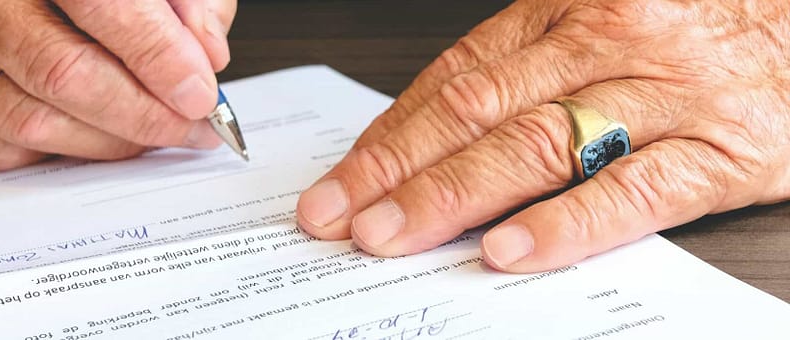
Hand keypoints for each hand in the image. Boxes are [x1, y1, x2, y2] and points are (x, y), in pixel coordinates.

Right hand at [0, 0, 236, 170]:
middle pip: (65, 73)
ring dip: (114, 140)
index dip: (160, 56)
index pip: (105, 6)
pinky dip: (69, 150)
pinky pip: (9, 148)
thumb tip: (209, 55)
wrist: (60, 2)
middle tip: (194, 126)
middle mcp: (1, 7)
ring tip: (160, 130)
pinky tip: (107, 132)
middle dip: (146, 115)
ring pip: (36, 120)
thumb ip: (191, 4)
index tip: (201, 94)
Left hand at [297, 0, 789, 272]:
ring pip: (538, 147)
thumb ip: (523, 73)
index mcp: (564, 12)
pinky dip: (567, 224)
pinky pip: (633, 191)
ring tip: (396, 236)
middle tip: (340, 217)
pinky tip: (512, 250)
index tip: (341, 183)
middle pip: (477, 114)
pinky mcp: (719, 150)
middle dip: (397, 172)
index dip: (388, 137)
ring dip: (455, 196)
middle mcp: (603, 44)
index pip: (452, 80)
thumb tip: (433, 135)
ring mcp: (660, 96)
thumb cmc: (695, 24)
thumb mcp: (598, 25)